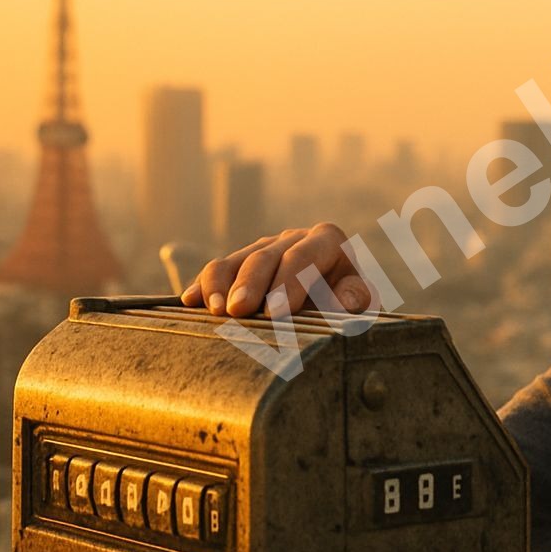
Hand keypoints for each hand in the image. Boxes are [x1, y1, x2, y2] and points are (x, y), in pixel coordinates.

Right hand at [179, 223, 377, 317]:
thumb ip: (356, 298)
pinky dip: (202, 287)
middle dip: (250, 285)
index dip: (288, 283)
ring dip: (220, 286)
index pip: (303, 257)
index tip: (277, 313)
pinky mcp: (239, 265)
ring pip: (234, 261)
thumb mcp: (361, 298)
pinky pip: (215, 271)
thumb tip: (346, 302)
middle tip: (239, 312)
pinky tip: (189, 303)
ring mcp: (262, 249)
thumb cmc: (351, 301)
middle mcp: (292, 238)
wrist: (337, 300)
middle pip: (264, 257)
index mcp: (326, 239)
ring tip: (216, 312)